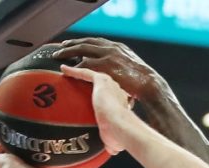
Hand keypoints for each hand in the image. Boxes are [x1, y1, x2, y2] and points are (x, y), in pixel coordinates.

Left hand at [52, 38, 168, 102]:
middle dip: (74, 43)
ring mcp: (108, 55)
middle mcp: (113, 48)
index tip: (77, 44)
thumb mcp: (133, 73)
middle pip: (88, 42)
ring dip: (68, 51)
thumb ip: (122, 72)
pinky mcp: (104, 65)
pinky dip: (73, 65)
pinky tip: (65, 68)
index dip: (86, 43)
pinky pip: (84, 63)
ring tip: (58, 55)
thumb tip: (118, 82)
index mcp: (119, 48)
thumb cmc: (144, 85)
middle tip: (63, 46)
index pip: (99, 42)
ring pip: (82, 49)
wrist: (149, 85)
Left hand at [59, 66, 133, 154]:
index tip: (96, 99)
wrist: (122, 128)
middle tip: (81, 84)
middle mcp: (118, 91)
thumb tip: (111, 150)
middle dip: (94, 83)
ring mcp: (111, 84)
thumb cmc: (120, 136)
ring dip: (82, 72)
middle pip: (104, 85)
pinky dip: (74, 71)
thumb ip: (111, 142)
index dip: (104, 98)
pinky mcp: (102, 80)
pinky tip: (63, 70)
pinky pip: (86, 73)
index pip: (113, 99)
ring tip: (70, 71)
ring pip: (94, 74)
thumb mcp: (115, 140)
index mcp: (122, 105)